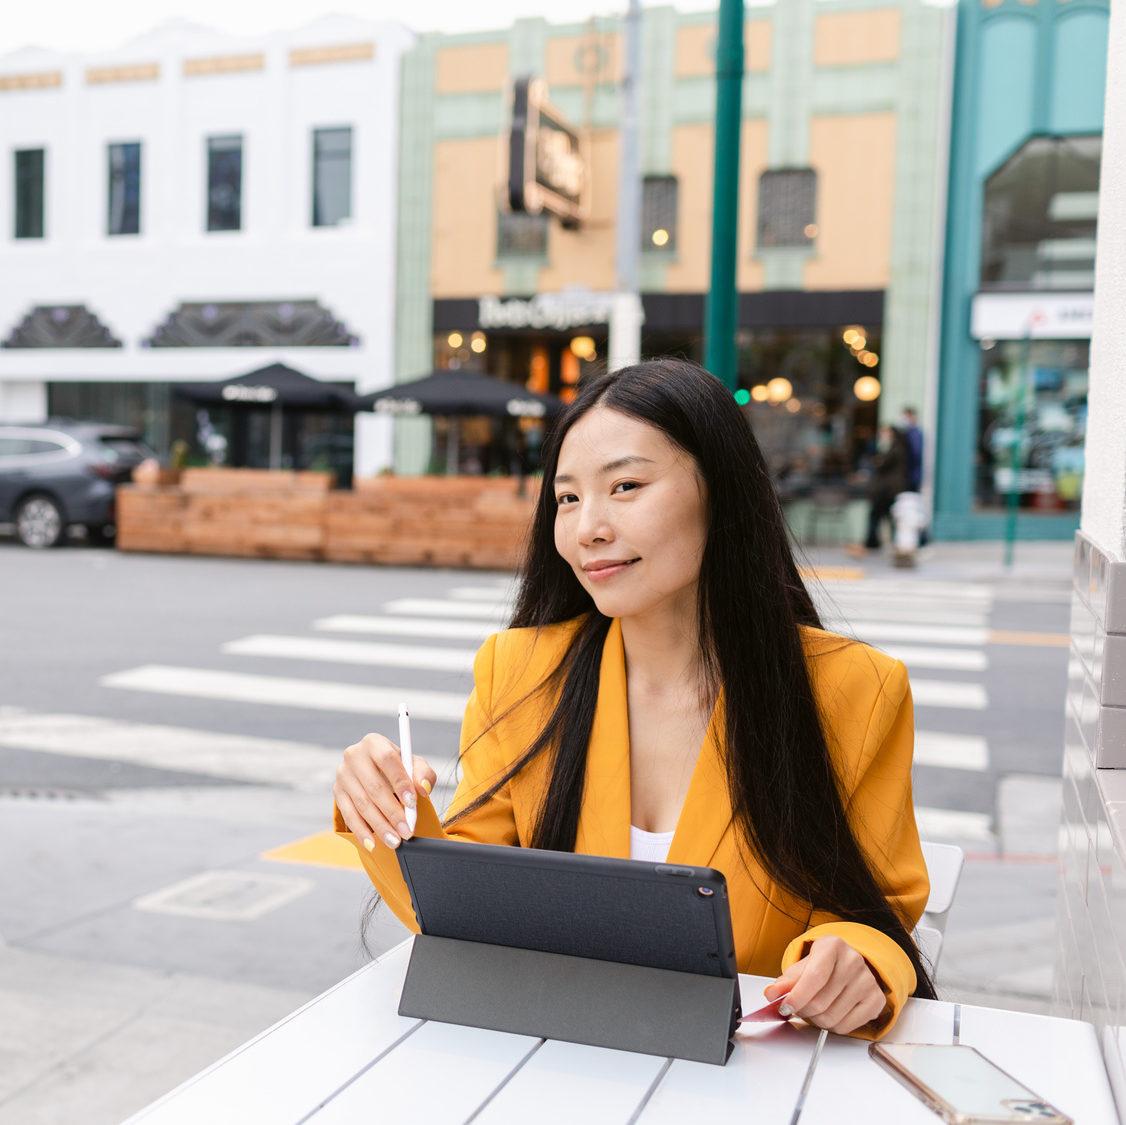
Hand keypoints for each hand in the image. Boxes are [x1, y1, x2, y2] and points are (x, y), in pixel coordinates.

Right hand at [333, 733, 437, 852]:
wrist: (377, 773)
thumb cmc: (399, 769)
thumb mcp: (414, 766)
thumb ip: (423, 774)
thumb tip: (422, 788)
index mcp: (374, 743)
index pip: (387, 760)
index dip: (400, 781)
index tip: (413, 802)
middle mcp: (354, 755)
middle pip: (374, 787)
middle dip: (392, 812)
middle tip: (407, 830)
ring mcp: (342, 775)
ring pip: (362, 804)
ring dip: (380, 826)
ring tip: (395, 841)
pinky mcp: (337, 792)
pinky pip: (349, 815)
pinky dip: (362, 831)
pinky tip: (373, 844)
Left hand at [762, 936, 887, 1034]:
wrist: (848, 965)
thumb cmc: (823, 965)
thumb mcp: (802, 966)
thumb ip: (786, 981)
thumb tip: (771, 994)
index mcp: (833, 946)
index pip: (814, 976)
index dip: (797, 996)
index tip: (784, 1007)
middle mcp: (854, 961)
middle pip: (821, 1002)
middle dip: (803, 1011)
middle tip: (798, 1008)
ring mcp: (868, 981)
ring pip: (832, 1017)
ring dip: (816, 1020)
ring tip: (814, 1010)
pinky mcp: (876, 1000)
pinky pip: (847, 1027)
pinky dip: (832, 1027)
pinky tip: (830, 1013)